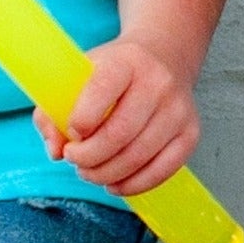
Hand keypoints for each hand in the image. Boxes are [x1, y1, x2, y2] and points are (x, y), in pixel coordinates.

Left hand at [35, 39, 199, 196]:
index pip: (100, 93)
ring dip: (106, 175)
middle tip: (75, 160)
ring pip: (138, 157)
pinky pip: (161, 171)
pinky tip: (114, 183)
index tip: (71, 134)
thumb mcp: (79, 76)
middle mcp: (157, 83)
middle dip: (88, 157)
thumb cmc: (113, 72)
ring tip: (90, 172)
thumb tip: (56, 151)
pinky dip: (132, 185)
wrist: (164, 57)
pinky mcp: (190, 133)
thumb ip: (54, 112)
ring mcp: (178, 110)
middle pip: (119, 134)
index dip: (78, 123)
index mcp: (125, 61)